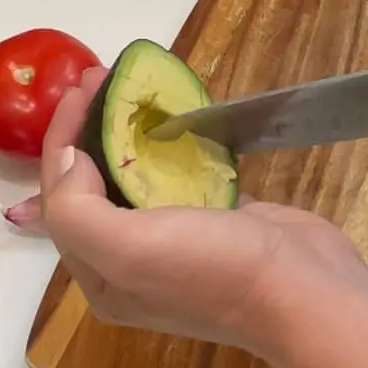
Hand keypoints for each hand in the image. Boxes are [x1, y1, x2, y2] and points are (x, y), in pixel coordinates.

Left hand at [6, 65, 367, 351]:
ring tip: (123, 89)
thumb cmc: (214, 270)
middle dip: (86, 131)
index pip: (62, 199)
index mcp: (100, 277)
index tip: (80, 86)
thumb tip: (68, 161)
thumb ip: (78, 209)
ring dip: (121, 132)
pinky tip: (166, 116)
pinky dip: (163, 143)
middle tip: (95, 77)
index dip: (62, 140)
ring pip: (131, 177)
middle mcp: (129, 263)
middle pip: (91, 186)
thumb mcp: (129, 250)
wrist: (306, 290)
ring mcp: (174, 242)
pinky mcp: (213, 220)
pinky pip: (174, 174)